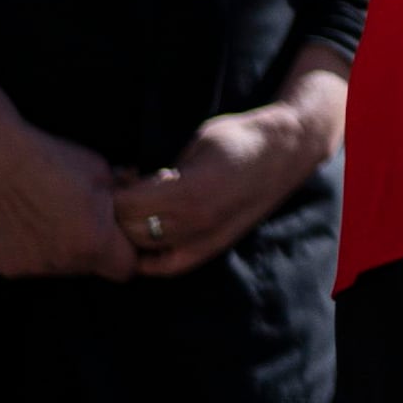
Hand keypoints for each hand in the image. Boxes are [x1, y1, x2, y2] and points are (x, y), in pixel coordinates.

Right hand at [0, 35, 135, 280]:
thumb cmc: (53, 160)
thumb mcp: (101, 171)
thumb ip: (122, 195)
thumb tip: (138, 198)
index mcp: (94, 242)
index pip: (125, 268)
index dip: (126, 252)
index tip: (120, 236)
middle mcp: (64, 262)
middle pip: (91, 268)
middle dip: (94, 248)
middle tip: (83, 218)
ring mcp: (32, 267)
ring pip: (60, 267)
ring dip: (63, 249)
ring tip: (52, 214)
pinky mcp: (4, 265)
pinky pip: (30, 262)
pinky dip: (33, 247)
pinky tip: (26, 220)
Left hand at [113, 65, 342, 275]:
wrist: (286, 153)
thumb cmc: (240, 138)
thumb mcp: (196, 143)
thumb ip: (164, 172)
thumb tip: (132, 185)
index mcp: (188, 193)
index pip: (125, 206)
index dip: (116, 192)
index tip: (123, 177)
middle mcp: (194, 224)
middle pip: (130, 231)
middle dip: (120, 213)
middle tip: (127, 192)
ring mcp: (204, 240)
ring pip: (145, 250)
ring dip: (134, 231)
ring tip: (141, 208)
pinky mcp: (212, 248)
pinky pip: (167, 264)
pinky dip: (150, 256)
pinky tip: (150, 235)